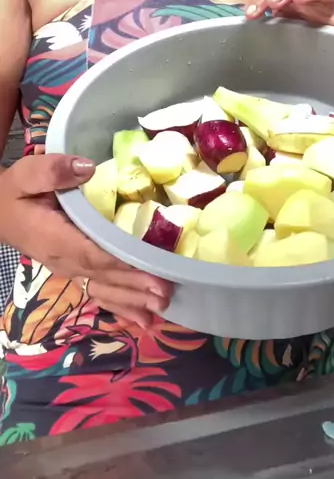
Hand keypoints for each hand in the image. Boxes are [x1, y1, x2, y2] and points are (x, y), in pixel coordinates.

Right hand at [0, 154, 170, 328]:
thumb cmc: (16, 191)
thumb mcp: (27, 173)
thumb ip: (54, 170)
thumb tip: (88, 168)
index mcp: (54, 238)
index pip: (92, 254)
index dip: (120, 263)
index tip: (149, 269)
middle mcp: (63, 260)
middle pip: (103, 277)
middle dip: (134, 287)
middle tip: (165, 294)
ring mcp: (69, 269)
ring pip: (103, 289)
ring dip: (132, 301)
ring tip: (160, 310)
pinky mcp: (75, 270)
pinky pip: (99, 291)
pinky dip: (122, 305)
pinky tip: (143, 318)